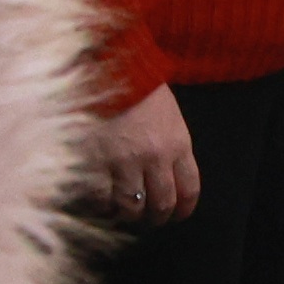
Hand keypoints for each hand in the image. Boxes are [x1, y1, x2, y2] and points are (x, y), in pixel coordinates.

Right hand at [82, 87, 203, 222]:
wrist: (105, 64)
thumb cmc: (136, 87)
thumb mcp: (168, 115)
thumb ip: (170, 147)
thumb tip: (166, 181)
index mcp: (177, 143)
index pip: (189, 190)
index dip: (182, 210)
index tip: (175, 215)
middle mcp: (154, 156)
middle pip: (161, 204)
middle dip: (155, 217)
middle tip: (147, 219)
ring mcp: (123, 160)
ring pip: (131, 207)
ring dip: (127, 215)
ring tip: (121, 212)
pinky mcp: (94, 160)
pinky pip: (100, 198)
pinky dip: (100, 205)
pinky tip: (100, 200)